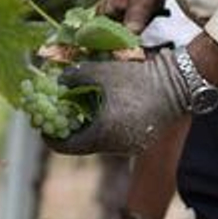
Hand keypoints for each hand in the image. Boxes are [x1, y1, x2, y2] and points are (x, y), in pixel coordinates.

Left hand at [54, 51, 187, 155]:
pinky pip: (113, 139)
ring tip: (78, 109)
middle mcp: (114, 147)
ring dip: (85, 128)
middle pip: (81, 145)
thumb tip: (56, 82)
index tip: (40, 125)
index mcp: (102, 134)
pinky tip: (101, 109)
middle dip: (67, 129)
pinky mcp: (140, 141)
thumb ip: (72, 77)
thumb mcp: (99, 72)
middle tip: (57, 115)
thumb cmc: (136, 78)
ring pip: (97, 142)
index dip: (49, 136)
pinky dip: (102, 128)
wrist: (177, 84)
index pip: (65, 146)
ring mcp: (129, 146)